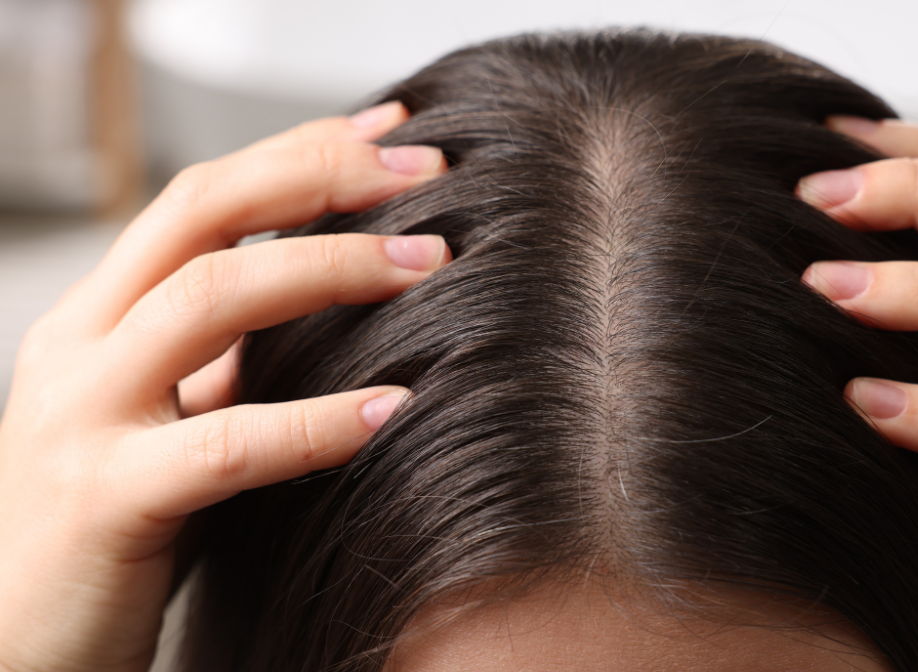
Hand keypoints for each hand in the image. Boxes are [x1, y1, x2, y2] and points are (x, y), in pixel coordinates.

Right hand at [0, 102, 449, 671]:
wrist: (12, 644)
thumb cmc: (105, 530)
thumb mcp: (159, 418)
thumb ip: (217, 360)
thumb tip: (322, 297)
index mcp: (98, 319)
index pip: (200, 197)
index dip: (297, 152)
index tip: (392, 133)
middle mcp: (81, 347)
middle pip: (199, 212)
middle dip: (318, 177)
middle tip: (425, 173)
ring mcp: (83, 418)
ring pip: (208, 300)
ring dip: (331, 269)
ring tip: (430, 266)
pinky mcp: (106, 501)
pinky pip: (224, 445)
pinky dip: (318, 422)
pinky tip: (395, 408)